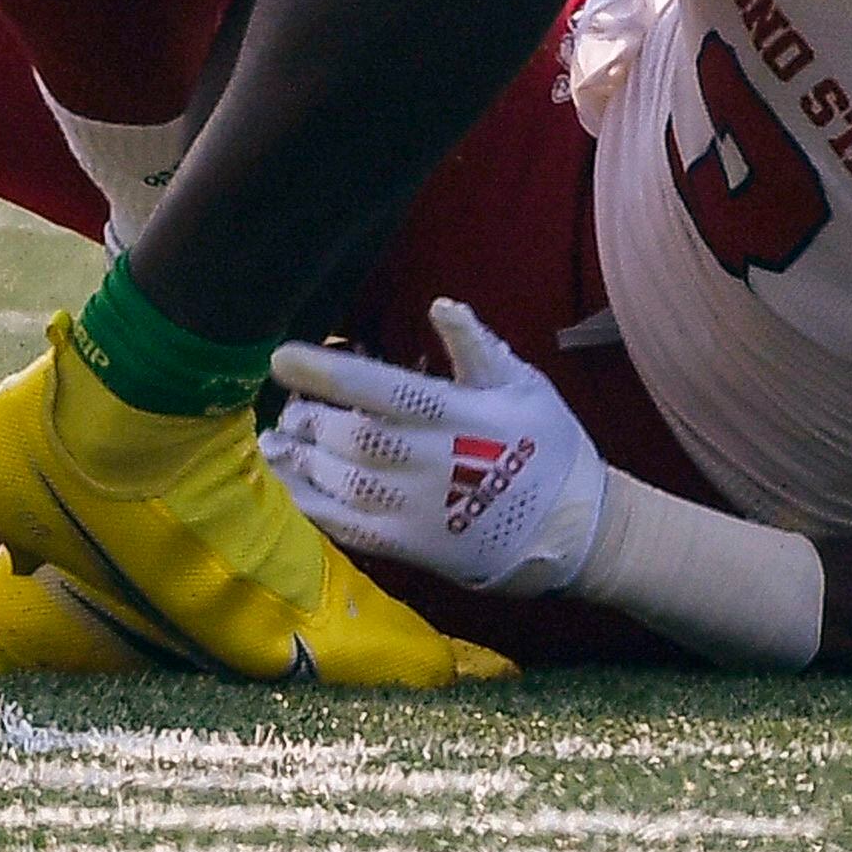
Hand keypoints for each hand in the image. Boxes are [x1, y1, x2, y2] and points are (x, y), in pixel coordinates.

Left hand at [266, 298, 609, 598]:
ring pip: (344, 484)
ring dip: (300, 462)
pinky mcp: (413, 547)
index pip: (381, 388)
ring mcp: (420, 510)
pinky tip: (290, 487)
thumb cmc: (547, 444)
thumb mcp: (525, 384)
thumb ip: (477, 347)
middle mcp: (433, 462)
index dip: (326, 373)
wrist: (576, 531)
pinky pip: (351, 529)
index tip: (280, 357)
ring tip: (275, 443)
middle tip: (288, 406)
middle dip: (309, 420)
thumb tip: (441, 304)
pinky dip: (312, 506)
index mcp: (460, 414)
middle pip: (352, 438)